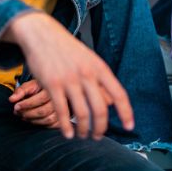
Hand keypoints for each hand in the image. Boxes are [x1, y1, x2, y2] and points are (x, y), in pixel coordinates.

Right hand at [3, 12, 133, 139]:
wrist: (42, 34)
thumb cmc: (67, 49)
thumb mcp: (89, 59)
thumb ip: (100, 79)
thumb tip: (111, 102)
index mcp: (99, 68)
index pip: (119, 94)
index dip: (126, 113)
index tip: (129, 127)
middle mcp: (87, 74)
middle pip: (100, 109)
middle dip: (100, 128)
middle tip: (98, 136)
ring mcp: (69, 80)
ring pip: (82, 113)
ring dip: (83, 130)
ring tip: (82, 135)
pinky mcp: (52, 84)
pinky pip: (61, 111)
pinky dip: (66, 127)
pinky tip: (67, 134)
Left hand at [9, 79, 58, 128]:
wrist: (53, 90)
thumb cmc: (40, 88)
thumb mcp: (30, 85)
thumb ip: (21, 91)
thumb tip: (11, 99)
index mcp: (53, 88)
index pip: (40, 99)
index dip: (27, 104)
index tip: (16, 107)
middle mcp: (61, 99)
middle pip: (43, 111)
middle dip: (28, 114)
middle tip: (18, 113)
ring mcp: (64, 109)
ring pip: (48, 119)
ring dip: (33, 120)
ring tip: (24, 117)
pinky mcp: (62, 117)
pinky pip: (52, 125)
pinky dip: (41, 124)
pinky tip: (34, 120)